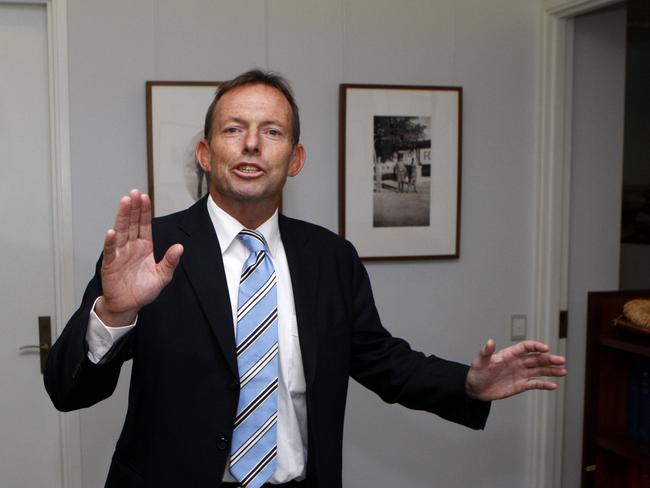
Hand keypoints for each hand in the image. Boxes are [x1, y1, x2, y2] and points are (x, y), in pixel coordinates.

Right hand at [96, 189, 183, 325]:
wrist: (128, 306)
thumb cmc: (143, 290)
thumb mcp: (162, 276)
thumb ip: (170, 261)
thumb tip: (180, 247)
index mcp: (144, 247)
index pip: (145, 225)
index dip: (145, 211)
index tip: (145, 197)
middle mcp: (131, 247)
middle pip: (132, 224)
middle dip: (133, 208)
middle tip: (134, 193)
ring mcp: (120, 254)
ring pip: (121, 232)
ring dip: (122, 217)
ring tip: (124, 202)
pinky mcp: (110, 264)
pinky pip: (111, 251)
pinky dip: (110, 242)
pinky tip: (112, 231)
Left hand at [465, 339, 566, 400]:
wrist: (475, 389)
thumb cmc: (476, 373)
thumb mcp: (479, 362)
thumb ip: (486, 352)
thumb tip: (490, 341)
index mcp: (509, 354)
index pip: (525, 347)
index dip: (536, 346)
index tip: (546, 348)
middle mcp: (517, 363)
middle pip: (536, 358)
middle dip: (549, 359)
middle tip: (562, 360)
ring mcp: (520, 374)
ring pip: (539, 370)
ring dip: (551, 371)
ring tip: (563, 371)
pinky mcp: (520, 385)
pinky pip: (535, 384)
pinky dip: (544, 384)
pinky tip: (553, 385)